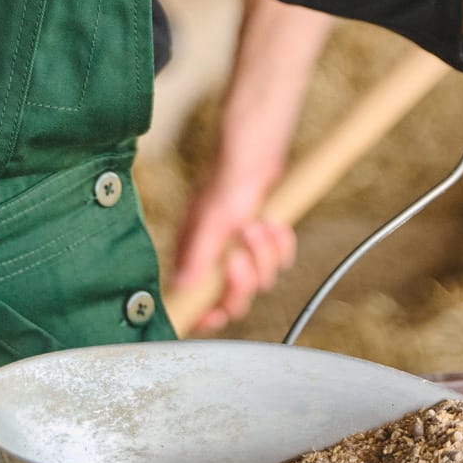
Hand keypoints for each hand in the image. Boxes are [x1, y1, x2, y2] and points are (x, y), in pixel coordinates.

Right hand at [172, 94, 298, 336]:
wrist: (260, 148)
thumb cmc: (229, 174)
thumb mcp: (213, 217)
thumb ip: (197, 254)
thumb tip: (180, 286)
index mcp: (194, 254)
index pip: (194, 301)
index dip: (205, 314)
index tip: (216, 314)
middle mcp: (216, 257)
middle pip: (232, 299)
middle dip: (243, 280)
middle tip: (241, 256)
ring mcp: (241, 249)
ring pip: (261, 280)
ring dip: (265, 254)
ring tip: (260, 224)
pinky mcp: (265, 241)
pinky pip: (280, 262)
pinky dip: (282, 245)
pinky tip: (275, 224)